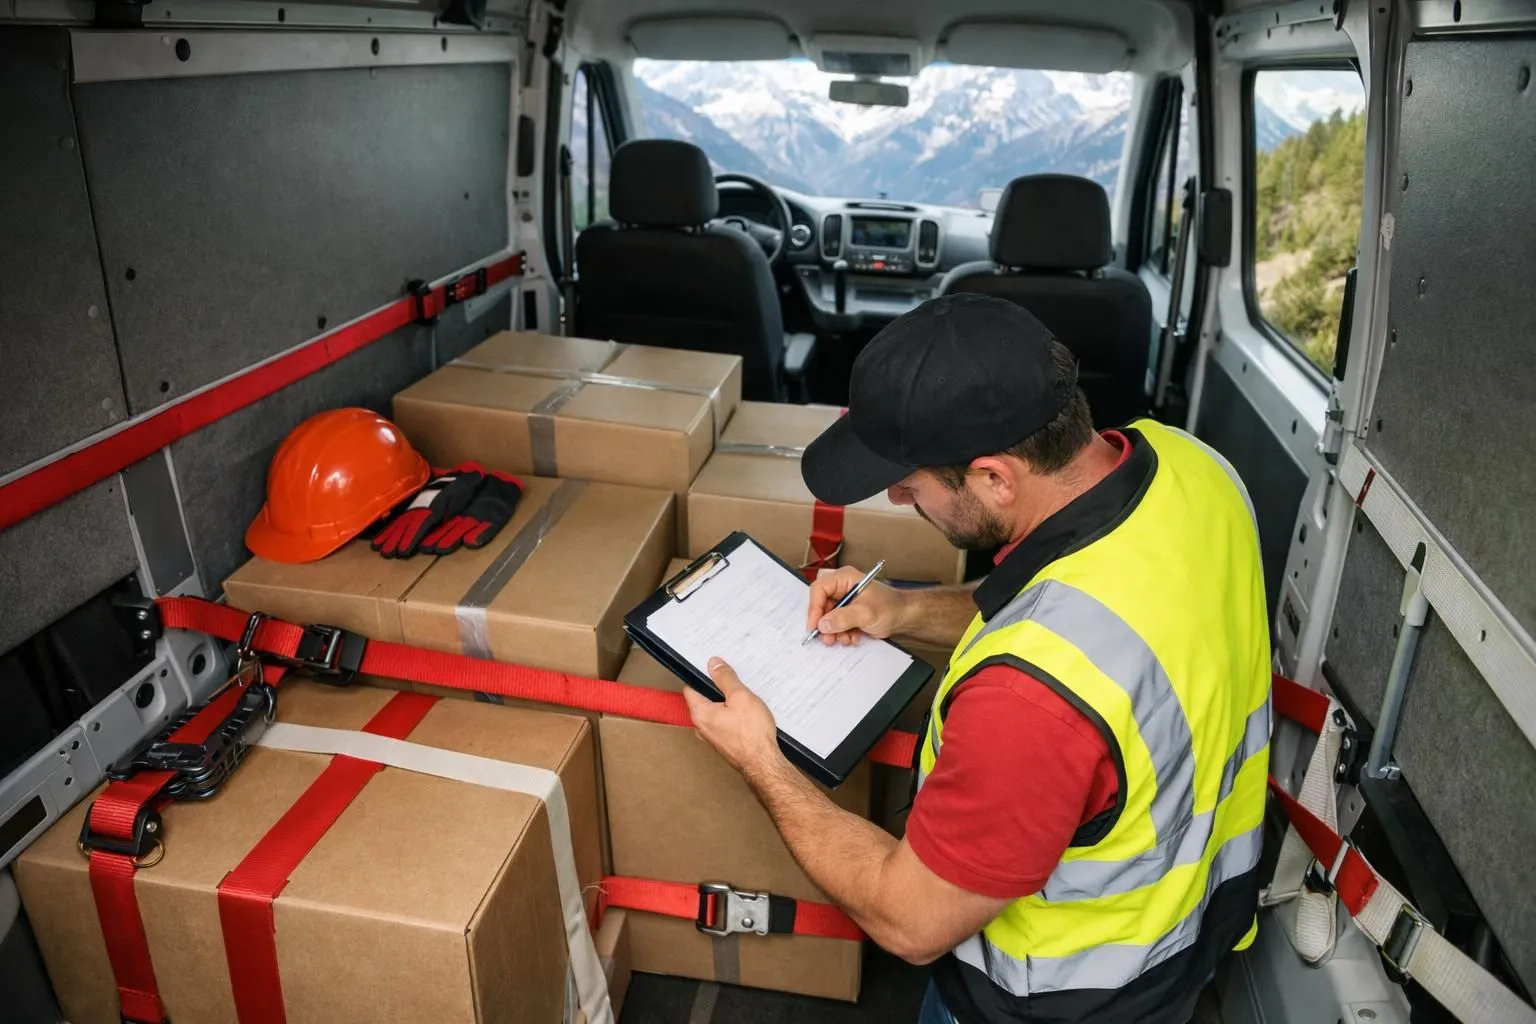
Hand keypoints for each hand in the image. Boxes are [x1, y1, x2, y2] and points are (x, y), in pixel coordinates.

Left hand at [683, 658, 784, 777]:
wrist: (764, 764)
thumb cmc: (752, 734)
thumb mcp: (740, 696)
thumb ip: (725, 678)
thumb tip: (713, 664)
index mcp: (700, 714)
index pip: (691, 688)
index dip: (700, 675)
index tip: (712, 667)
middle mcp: (702, 727)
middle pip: (704, 700)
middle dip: (717, 689)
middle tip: (732, 679)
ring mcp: (714, 737)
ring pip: (716, 712)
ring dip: (727, 703)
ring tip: (743, 696)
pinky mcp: (726, 743)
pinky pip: (725, 723)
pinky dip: (733, 716)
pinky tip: (748, 713)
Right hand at [806, 566, 908, 645]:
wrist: (903, 616)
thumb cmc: (890, 607)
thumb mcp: (866, 613)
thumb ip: (843, 618)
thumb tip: (822, 624)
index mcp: (845, 578)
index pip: (819, 588)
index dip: (814, 607)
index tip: (815, 625)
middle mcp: (841, 586)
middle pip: (820, 602)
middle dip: (823, 622)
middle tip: (827, 637)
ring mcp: (843, 599)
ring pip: (826, 615)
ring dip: (833, 630)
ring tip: (844, 639)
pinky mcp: (846, 611)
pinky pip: (834, 622)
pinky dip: (840, 632)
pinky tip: (851, 637)